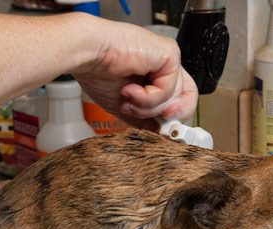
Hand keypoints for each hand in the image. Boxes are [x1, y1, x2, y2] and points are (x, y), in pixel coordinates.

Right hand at [73, 17, 197, 129]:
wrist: (87, 54)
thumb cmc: (97, 72)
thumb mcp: (124, 105)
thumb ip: (144, 118)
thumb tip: (159, 131)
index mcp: (154, 74)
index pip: (179, 98)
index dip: (173, 116)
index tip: (162, 129)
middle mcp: (163, 65)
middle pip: (185, 99)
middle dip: (165, 115)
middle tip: (152, 120)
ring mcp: (167, 58)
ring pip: (174, 98)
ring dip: (147, 106)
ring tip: (127, 98)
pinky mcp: (169, 54)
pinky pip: (170, 88)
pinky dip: (149, 97)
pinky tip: (131, 89)